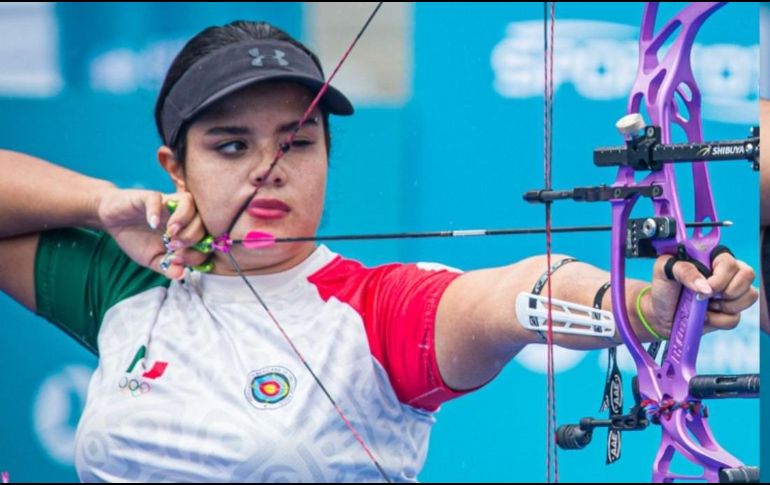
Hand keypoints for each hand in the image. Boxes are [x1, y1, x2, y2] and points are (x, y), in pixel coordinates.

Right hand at [97, 188, 208, 278]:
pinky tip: (152, 223)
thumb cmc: (137, 239)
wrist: (113, 221)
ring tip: (170, 234)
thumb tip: (181, 275)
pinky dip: (156, 211)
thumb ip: (167, 267)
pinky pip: (157, 198)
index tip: (179, 261)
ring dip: (183, 220)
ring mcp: (167, 203)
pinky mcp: (149, 197)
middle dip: (191, 238)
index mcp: (187, 232)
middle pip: (202, 221)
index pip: (206, 240)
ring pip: (188, 202)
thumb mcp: (152, 259)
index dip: (198, 253)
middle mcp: (182, 216)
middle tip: (173, 247)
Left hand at [641, 251, 757, 338]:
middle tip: (704, 297)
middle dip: (726, 291)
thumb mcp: (663, 270)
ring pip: (749, 296)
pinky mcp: (730, 312)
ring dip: (724, 306)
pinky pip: (735, 318)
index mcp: (711, 258)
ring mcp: (731, 293)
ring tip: (704, 305)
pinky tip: (705, 316)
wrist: (660, 313)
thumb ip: (683, 270)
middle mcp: (726, 273)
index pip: (730, 261)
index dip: (720, 277)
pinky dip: (717, 320)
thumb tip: (705, 287)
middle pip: (747, 275)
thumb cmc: (663, 287)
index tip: (703, 289)